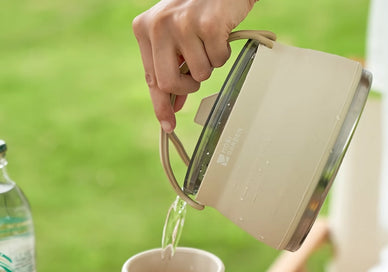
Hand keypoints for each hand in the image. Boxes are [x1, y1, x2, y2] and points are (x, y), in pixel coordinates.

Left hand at [132, 0, 256, 132]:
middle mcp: (159, 26)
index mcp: (145, 30)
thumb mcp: (175, 39)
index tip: (168, 126)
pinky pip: (218, 61)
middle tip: (195, 77)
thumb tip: (174, 105)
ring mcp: (183, 24)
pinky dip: (223, 53)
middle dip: (187, 88)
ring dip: (209, 64)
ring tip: (208, 42)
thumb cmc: (198, 11)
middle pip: (169, 84)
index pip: (152, 79)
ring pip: (199, 74)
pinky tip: (220, 34)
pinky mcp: (208, 25)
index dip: (161, 106)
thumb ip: (171, 70)